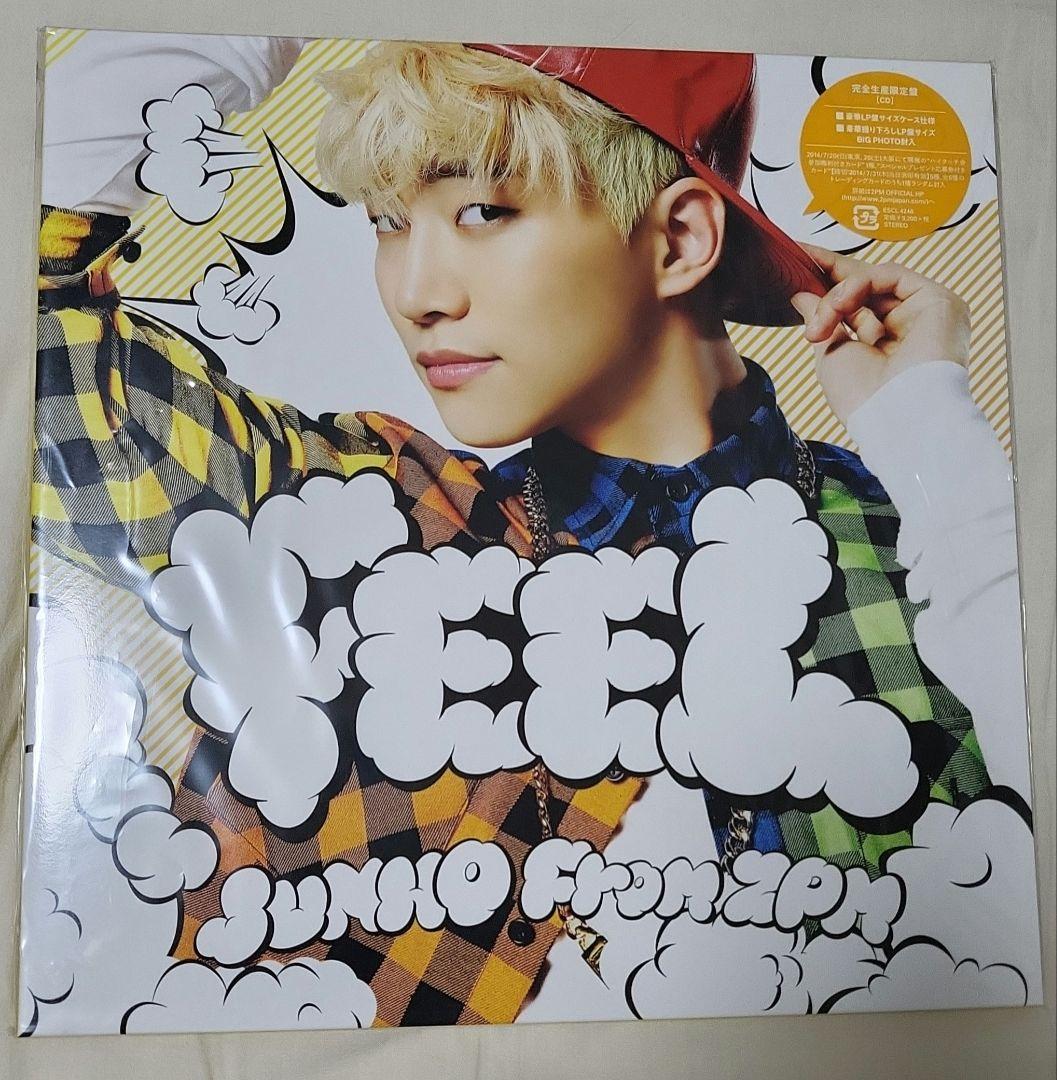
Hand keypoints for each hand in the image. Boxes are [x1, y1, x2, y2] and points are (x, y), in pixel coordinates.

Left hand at [790, 242, 971, 425]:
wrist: (894, 416)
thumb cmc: (863, 399)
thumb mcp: (830, 353)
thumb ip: (822, 318)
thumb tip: (803, 294)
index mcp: (885, 346)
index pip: (856, 306)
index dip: (828, 286)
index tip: (797, 267)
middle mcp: (908, 328)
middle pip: (865, 289)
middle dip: (828, 278)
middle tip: (796, 265)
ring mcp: (924, 313)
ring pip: (873, 281)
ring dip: (837, 295)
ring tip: (821, 322)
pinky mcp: (939, 301)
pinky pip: (891, 274)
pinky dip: (859, 283)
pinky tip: (840, 303)